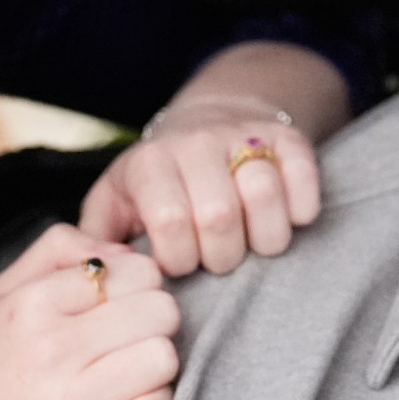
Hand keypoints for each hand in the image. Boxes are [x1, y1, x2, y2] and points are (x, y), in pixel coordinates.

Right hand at [0, 225, 177, 399]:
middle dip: (154, 325)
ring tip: (127, 378)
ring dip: (155, 371)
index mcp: (29, 304)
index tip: (123, 308)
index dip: (141, 287)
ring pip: (163, 359)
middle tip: (130, 343)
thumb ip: (56, 252)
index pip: (134, 270)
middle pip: (159, 310)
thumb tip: (123, 249)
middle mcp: (47, 349)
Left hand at [80, 102, 321, 276]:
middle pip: (219, 215)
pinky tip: (285, 220)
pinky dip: (301, 209)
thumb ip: (94, 241)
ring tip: (252, 246)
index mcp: (150, 162)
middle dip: (222, 257)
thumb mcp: (113, 203)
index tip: (179, 262)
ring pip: (264, 194)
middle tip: (217, 259)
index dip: (179, 258)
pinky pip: (304, 175)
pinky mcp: (288, 137)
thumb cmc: (155, 184)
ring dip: (264, 239)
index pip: (169, 221)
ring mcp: (245, 135)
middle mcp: (197, 142)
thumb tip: (94, 277)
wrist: (206, 122)